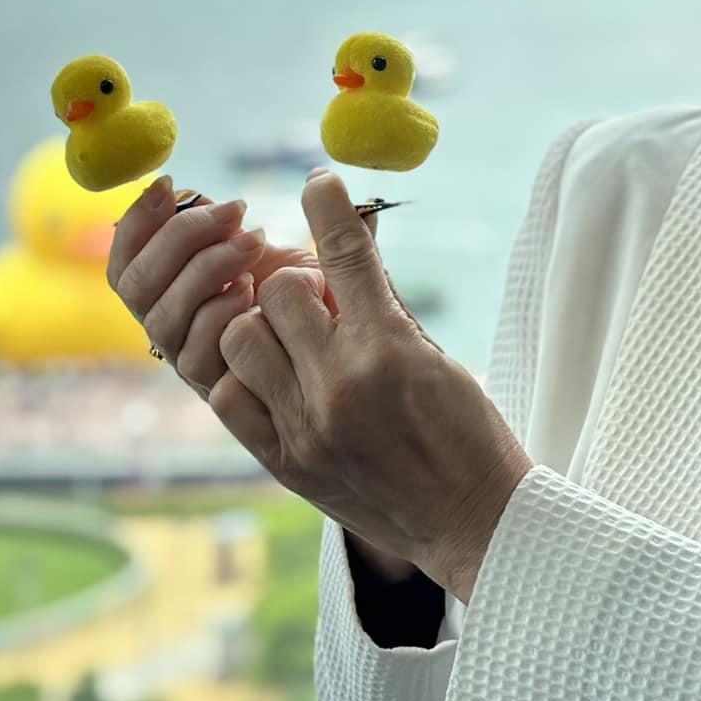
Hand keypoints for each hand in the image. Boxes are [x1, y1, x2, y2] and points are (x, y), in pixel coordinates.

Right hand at [107, 178, 390, 395]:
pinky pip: (194, 352)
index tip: (170, 185)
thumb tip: (316, 179)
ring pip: (159, 316)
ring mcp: (188, 358)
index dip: (136, 222)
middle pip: (134, 284)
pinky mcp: (214, 388)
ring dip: (203, 268)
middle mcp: (172, 326)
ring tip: (252, 243)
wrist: (342, 369)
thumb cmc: (316, 309)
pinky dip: (217, 312)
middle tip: (235, 211)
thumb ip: (292, 225)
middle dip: (179, 237)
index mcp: (171, 289)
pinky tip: (251, 290)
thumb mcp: (300, 260)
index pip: (125, 261)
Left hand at [208, 168, 534, 603]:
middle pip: (279, 292)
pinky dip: (246, 377)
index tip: (317, 178)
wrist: (473, 522)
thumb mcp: (436, 354)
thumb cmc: (466, 431)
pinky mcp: (285, 462)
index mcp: (390, 349)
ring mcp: (307, 427)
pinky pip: (228, 397)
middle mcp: (341, 384)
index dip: (327, 206)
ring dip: (265, 328)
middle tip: (320, 300)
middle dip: (297, 284)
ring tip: (296, 342)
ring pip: (243, 338)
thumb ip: (385, 300)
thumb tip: (350, 240)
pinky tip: (277, 379)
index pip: (345, 254)